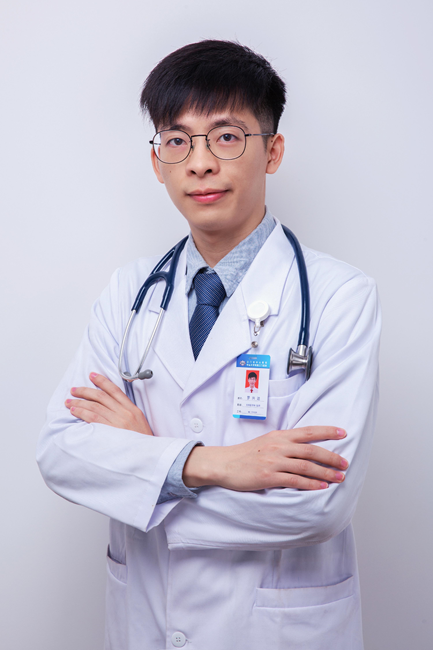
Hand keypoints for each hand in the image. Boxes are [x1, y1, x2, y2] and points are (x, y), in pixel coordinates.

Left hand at [65, 373, 152, 435]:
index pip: (115, 390)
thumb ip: (127, 413)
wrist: (147, 454)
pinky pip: (93, 418)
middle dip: (85, 391)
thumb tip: (112, 406)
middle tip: (74, 390)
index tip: (92, 375)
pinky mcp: (110, 431)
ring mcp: (117, 422)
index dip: (102, 381)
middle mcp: (124, 413)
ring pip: (95, 406)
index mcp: (132, 409)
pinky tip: (75, 411)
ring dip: (80, 402)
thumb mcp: (140, 422)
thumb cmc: (142, 441)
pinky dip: (82, 413)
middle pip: (101, 397)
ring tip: (69, 402)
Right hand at [183, 427, 348, 490]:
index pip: (308, 431)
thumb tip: (304, 447)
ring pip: (306, 466)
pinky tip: (321, 486)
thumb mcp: (266, 442)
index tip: (343, 433)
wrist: (224, 464)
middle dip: (332, 457)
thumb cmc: (245, 454)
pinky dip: (310, 483)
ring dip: (326, 472)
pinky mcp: (269, 476)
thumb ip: (284, 443)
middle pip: (311, 450)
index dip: (327, 431)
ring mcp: (274, 461)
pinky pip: (295, 480)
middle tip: (345, 463)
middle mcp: (278, 446)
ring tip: (339, 477)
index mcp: (279, 436)